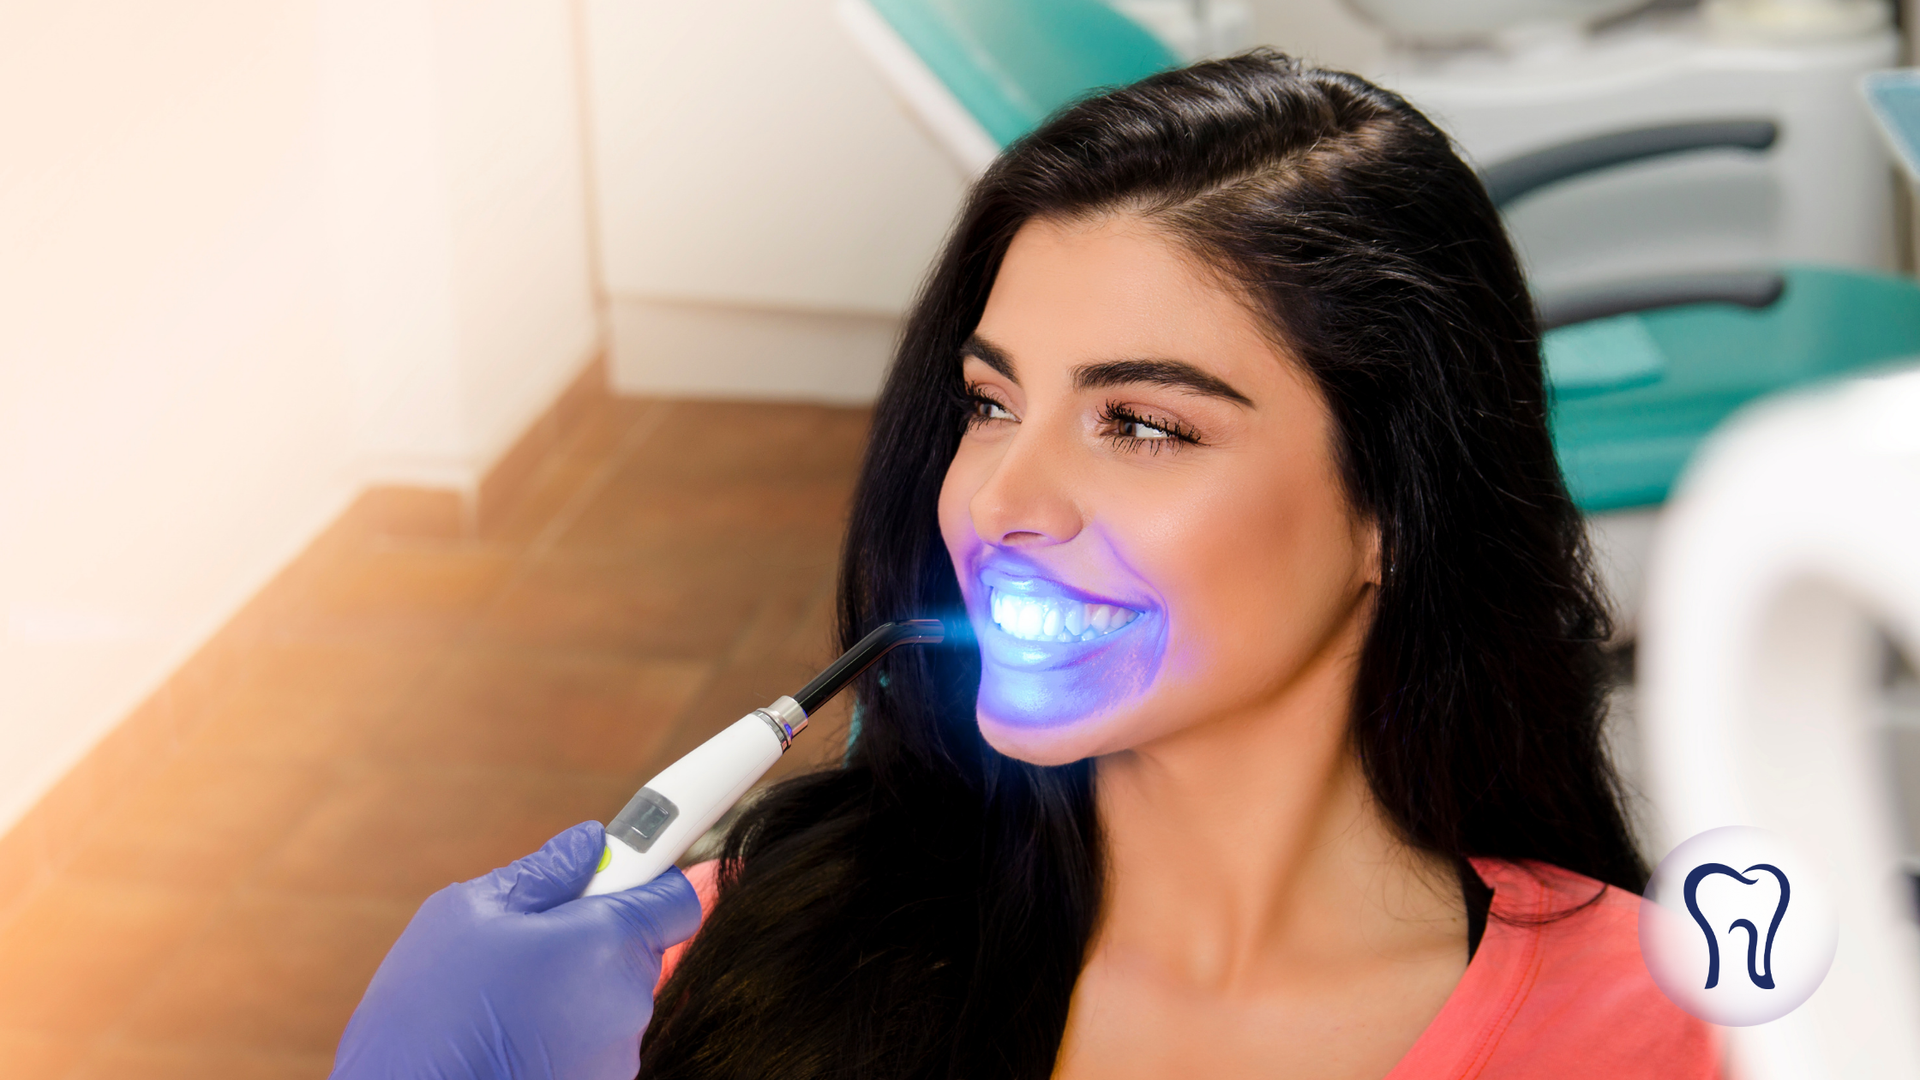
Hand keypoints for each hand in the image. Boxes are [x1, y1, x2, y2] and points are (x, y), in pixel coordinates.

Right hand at [330, 820, 701, 1079]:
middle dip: (595, 937)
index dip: (649, 880)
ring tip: (511, 1001)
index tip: (620, 874)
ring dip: (577, 990)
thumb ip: (544, 871)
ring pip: (613, 998)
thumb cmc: (430, 1011)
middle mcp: (629, 1000)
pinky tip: (516, 1038)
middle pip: (638, 949)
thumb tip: (590, 843)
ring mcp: (619, 1053)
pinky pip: (596, 1040)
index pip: (676, 898)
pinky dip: (567, 1033)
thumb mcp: (468, 913)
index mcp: (607, 940)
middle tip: (530, 946)